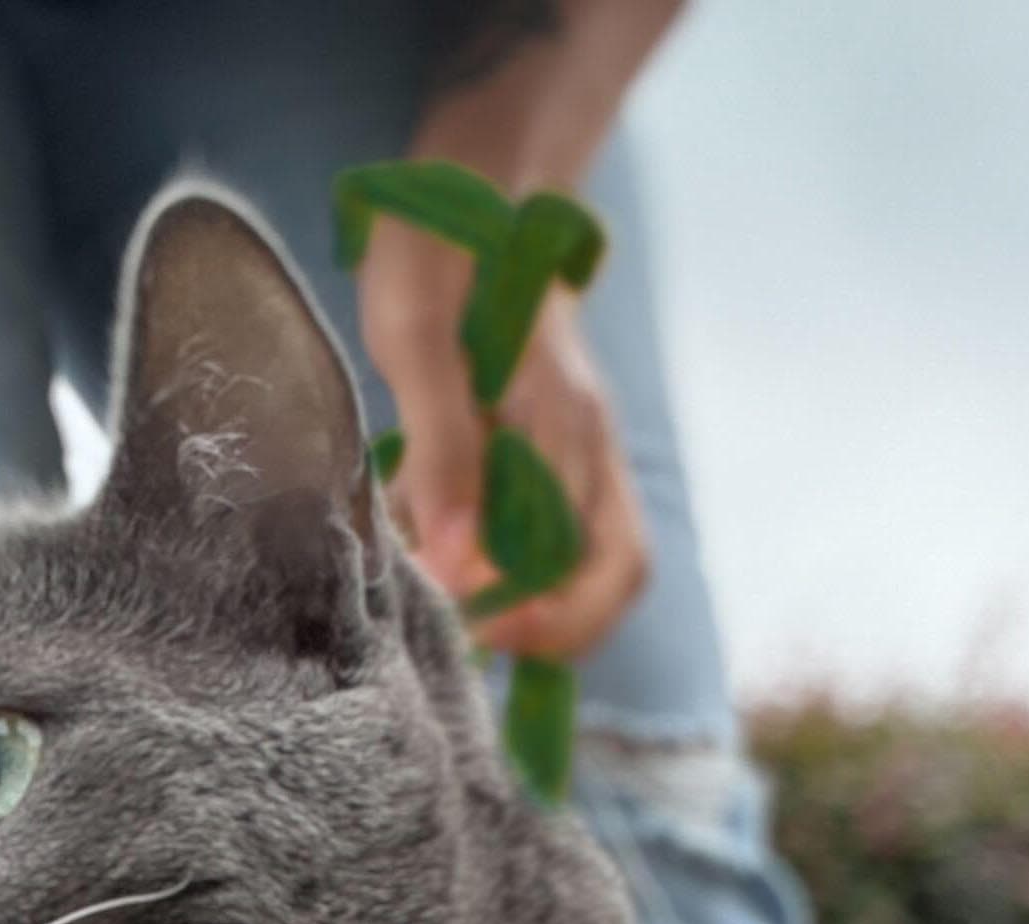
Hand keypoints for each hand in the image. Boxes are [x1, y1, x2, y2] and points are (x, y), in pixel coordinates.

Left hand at [357, 222, 651, 664]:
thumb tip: (457, 570)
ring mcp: (579, 445)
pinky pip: (556, 531)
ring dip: (530, 601)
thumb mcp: (417, 340)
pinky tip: (452, 552)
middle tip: (470, 637)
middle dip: (548, 630)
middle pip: (611, 580)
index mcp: (567, 426)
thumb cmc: (439, 251)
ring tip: (459, 605)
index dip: (536, 623)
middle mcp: (588, 445)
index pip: (590, 571)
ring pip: (588, 563)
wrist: (472, 181)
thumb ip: (441, 453)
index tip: (469, 629)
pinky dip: (509, 563)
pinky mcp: (553, 444)